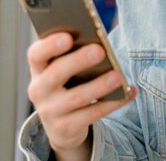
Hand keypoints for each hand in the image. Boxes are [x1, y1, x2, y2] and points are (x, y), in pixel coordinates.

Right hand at [26, 32, 136, 158]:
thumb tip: (101, 44)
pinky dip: (113, 103)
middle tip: (99, 50)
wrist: (61, 124)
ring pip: (76, 97)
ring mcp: (50, 111)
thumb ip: (76, 54)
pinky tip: (129, 92)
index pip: (36, 54)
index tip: (68, 37)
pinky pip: (92, 114)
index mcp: (39, 68)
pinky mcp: (65, 128)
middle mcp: (39, 89)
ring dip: (99, 85)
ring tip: (118, 76)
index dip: (50, 45)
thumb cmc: (68, 83)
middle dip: (78, 61)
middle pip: (56, 73)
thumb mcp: (65, 69)